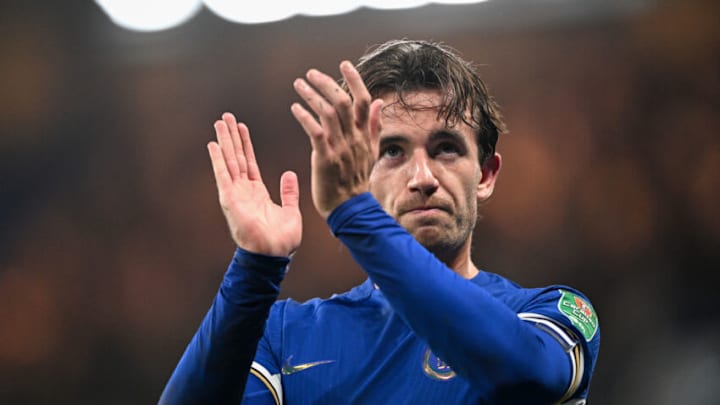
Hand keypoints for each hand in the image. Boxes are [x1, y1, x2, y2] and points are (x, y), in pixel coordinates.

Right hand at [207, 113, 301, 256]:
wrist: (274, 256)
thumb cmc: (282, 240)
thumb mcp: (290, 210)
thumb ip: (288, 192)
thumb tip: (289, 174)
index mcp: (257, 193)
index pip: (250, 162)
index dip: (246, 144)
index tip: (242, 126)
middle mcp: (244, 191)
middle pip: (237, 157)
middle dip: (232, 136)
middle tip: (226, 116)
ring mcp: (236, 195)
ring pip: (229, 161)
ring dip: (224, 141)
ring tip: (220, 122)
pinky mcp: (230, 200)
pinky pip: (223, 176)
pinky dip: (218, 159)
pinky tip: (214, 144)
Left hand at [291, 61, 383, 218]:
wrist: (350, 208)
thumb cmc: (356, 180)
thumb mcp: (370, 151)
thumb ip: (373, 126)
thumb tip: (379, 102)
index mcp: (364, 135)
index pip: (363, 100)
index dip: (355, 80)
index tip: (344, 64)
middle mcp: (354, 139)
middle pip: (344, 101)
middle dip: (327, 83)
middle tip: (311, 73)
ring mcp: (340, 148)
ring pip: (329, 113)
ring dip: (311, 95)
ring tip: (298, 84)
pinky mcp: (325, 159)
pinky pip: (315, 132)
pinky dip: (305, 117)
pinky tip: (294, 108)